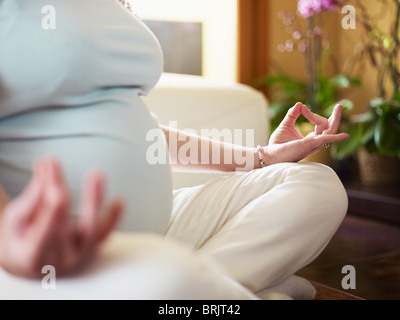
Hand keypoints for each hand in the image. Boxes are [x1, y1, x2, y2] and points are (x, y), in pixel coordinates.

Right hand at [0, 157, 123, 278]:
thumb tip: (44, 171)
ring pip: (91, 230)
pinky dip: (113, 217)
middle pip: (63, 224)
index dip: (48, 203)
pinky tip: (118, 201)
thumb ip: (29, 200)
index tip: (49, 174)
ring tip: (96, 175)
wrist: (34, 263)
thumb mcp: (16, 222)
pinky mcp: (95, 247)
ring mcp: (81, 255)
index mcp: (33, 256)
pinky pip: (106, 233)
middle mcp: (60, 260)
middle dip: (59, 193)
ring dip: (93, 201)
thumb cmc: (22, 238)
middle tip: (55, 168)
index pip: (44, 228)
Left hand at [264, 102, 348, 163]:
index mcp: (311, 138)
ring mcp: (313, 144)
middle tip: (339, 106)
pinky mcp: (310, 144)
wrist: (271, 154)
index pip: (321, 124)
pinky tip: (345, 136)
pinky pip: (325, 139)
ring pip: (329, 130)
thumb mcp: (286, 125)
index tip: (302, 108)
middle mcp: (315, 142)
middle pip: (330, 128)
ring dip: (334, 118)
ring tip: (338, 107)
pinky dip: (335, 137)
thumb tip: (300, 104)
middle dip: (336, 117)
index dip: (312, 114)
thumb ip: (293, 114)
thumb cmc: (278, 144)